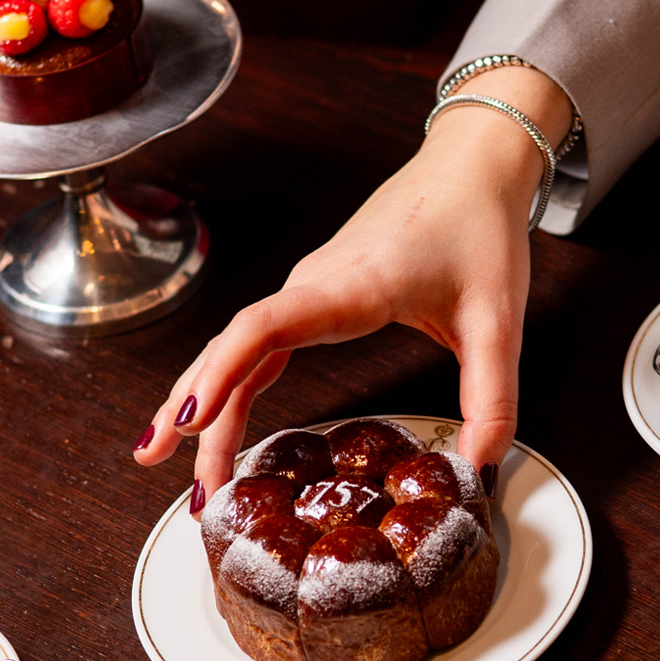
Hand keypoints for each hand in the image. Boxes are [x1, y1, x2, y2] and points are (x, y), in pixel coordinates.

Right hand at [133, 65, 572, 496]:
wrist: (474, 164)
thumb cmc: (480, 227)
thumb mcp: (499, 321)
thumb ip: (493, 398)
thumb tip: (483, 467)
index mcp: (352, 286)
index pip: (264, 328)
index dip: (222, 374)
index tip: (192, 420)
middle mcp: (315, 284)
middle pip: (234, 350)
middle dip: (201, 419)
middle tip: (196, 495)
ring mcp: (308, 288)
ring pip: (234, 347)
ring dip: (200, 401)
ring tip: (161, 458)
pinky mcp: (315, 294)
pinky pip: (255, 343)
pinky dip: (226, 382)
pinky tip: (207, 418)